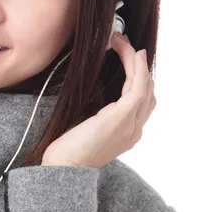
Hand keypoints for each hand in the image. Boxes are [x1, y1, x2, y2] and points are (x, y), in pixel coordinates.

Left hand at [41, 32, 155, 167]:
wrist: (63, 170)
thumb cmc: (67, 152)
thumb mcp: (85, 130)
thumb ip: (95, 115)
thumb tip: (92, 97)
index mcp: (127, 135)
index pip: (142, 102)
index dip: (138, 77)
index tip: (126, 57)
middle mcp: (135, 130)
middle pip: (148, 91)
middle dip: (139, 65)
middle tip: (123, 43)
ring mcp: (131, 125)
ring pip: (144, 85)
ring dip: (135, 60)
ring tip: (122, 41)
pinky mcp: (122, 117)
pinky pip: (138, 86)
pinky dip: (137, 67)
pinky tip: (132, 52)